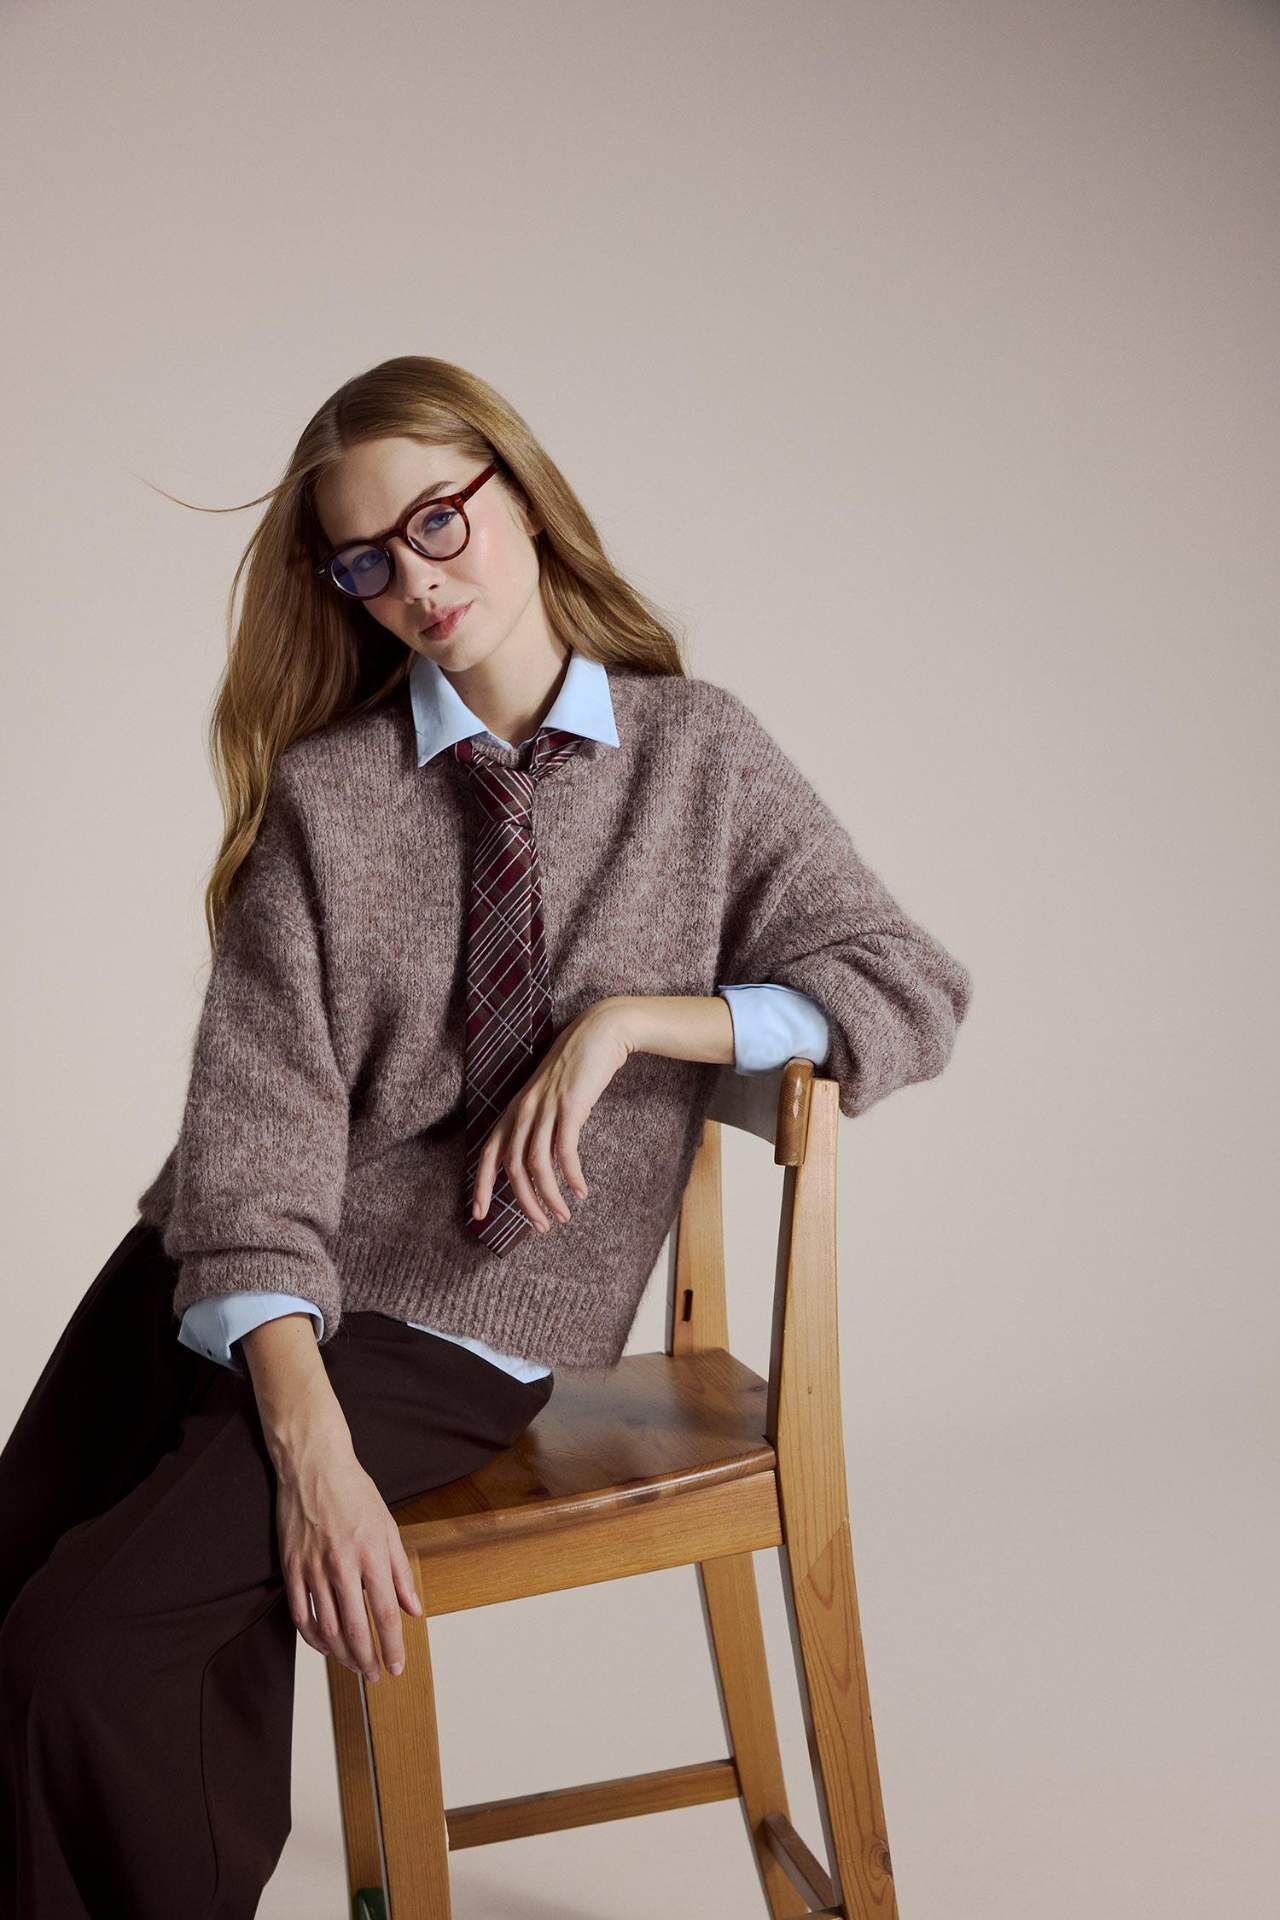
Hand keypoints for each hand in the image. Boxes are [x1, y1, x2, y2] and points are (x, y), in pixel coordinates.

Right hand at [275, 1429, 423, 1683]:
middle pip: (355, 1628)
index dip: (392, 1646)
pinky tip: (324, 1645)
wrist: (314, 1466)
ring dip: (342, 1654)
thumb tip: (414, 1609)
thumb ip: (401, 1572)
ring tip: (354, 1666)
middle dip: (367, 1659)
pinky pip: (300, 1614)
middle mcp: (342, 1566)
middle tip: (376, 1676)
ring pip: (327, 1628)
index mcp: (371, 1555)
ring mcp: (313, 1568)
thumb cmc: (355, 1493)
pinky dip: (313, 1637)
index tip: (397, 1666)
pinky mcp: (291, 1567)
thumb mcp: (388, 1527)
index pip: (384, 1615)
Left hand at [472, 996, 633, 1232]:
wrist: (598, 1034)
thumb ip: (541, 1129)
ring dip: (548, 1196)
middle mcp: (523, 1110)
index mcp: (513, 1110)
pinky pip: (565, 1151)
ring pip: (536, 1164)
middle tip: (540, 1226)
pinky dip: (571, 1176)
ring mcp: (545, 1107)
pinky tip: (580, 1191)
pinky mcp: (569, 1106)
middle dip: (524, 1202)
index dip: (480, 1185)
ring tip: (563, 1216)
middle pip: (512, 1167)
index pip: (488, 1154)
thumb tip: (541, 1165)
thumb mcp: (549, 1100)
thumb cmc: (575, 1070)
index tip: (478, 1214)